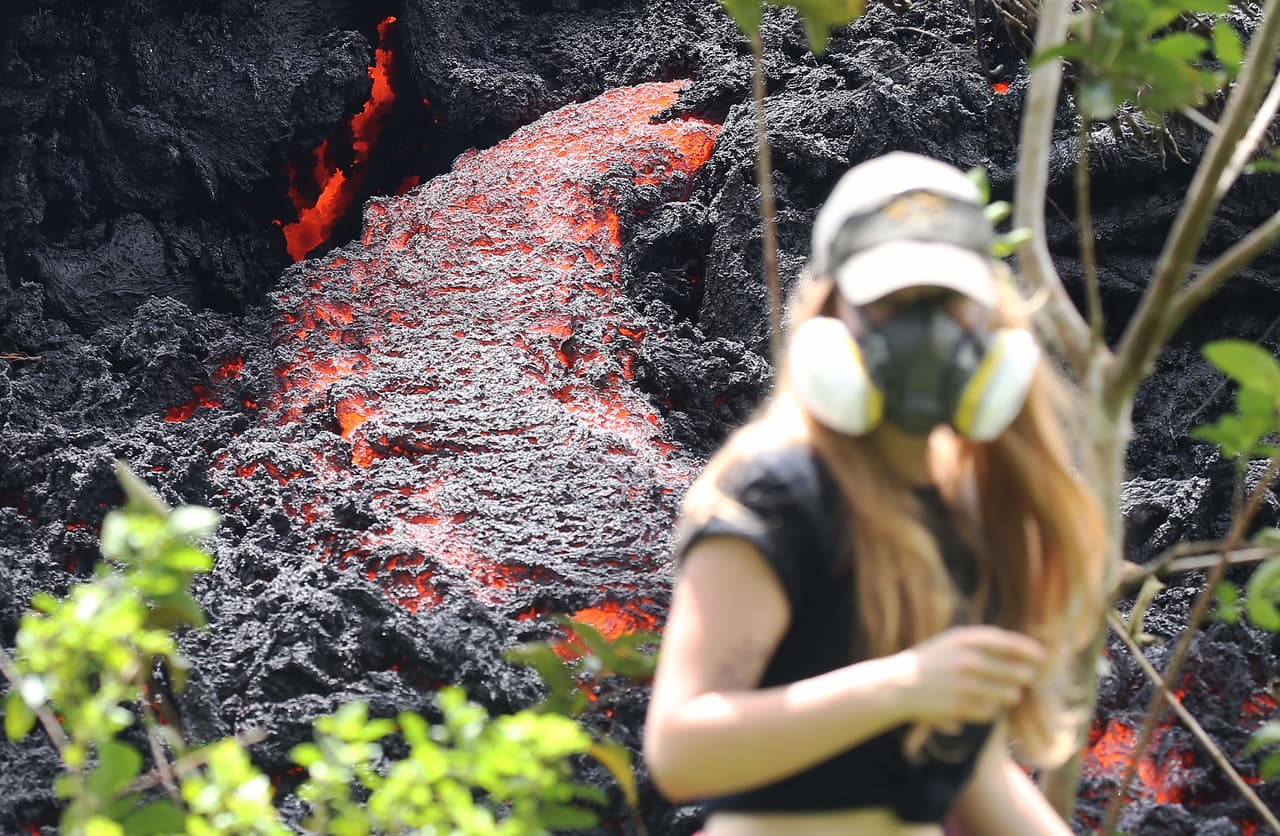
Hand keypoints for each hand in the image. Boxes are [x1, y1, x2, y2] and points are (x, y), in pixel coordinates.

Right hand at [894, 626, 1044, 725]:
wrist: (899, 685)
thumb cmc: (932, 661)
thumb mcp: (953, 641)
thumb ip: (984, 643)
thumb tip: (1024, 650)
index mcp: (965, 640)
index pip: (1009, 644)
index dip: (1029, 651)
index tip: (1042, 657)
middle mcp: (967, 660)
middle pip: (1017, 673)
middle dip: (1023, 677)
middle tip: (1023, 679)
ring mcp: (965, 685)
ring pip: (1009, 695)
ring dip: (1009, 695)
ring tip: (1001, 693)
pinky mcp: (961, 707)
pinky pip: (992, 712)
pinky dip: (989, 710)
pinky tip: (979, 705)